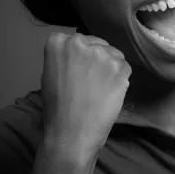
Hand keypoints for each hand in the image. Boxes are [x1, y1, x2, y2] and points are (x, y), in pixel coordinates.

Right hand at [40, 32, 131, 159]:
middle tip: (92, 81)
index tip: (80, 69)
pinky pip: (125, 67)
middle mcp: (79, 42)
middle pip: (97, 44)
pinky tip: (110, 93)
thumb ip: (64, 57)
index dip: (82, 55)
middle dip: (98, 59)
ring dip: (111, 68)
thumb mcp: (49, 74)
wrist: (71, 132)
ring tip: (101, 89)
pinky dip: (121, 79)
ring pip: (113, 54)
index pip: (78, 40)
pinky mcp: (119, 66)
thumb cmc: (56, 108)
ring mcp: (101, 53)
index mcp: (58, 42)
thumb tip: (79, 54)